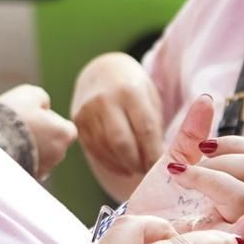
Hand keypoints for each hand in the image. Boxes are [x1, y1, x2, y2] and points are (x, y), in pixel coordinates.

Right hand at [0, 84, 77, 177]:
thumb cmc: (13, 114)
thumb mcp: (31, 94)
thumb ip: (43, 99)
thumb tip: (44, 106)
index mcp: (65, 134)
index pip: (66, 127)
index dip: (51, 120)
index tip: (35, 116)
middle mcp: (59, 155)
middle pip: (53, 143)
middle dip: (41, 136)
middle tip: (19, 126)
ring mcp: (43, 169)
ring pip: (40, 157)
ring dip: (29, 149)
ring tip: (9, 138)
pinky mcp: (27, 178)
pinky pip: (26, 168)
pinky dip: (19, 161)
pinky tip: (4, 151)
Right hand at [72, 53, 162, 199]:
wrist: (101, 70)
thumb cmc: (134, 87)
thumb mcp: (150, 97)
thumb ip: (156, 125)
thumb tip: (167, 159)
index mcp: (130, 92)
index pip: (145, 130)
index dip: (154, 154)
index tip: (164, 169)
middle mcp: (105, 100)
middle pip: (122, 143)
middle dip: (138, 163)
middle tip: (149, 173)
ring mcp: (88, 111)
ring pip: (106, 149)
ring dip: (124, 165)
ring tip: (138, 170)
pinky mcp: (77, 121)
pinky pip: (93, 150)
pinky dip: (110, 163)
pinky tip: (123, 167)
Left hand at [126, 97, 243, 229]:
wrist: (139, 232)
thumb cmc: (161, 202)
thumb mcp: (175, 160)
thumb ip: (192, 133)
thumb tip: (207, 99)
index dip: (237, 142)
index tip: (204, 145)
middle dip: (218, 159)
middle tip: (187, 167)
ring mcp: (239, 228)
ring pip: (243, 192)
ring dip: (207, 176)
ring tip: (180, 179)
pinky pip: (233, 224)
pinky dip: (211, 198)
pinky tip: (188, 187)